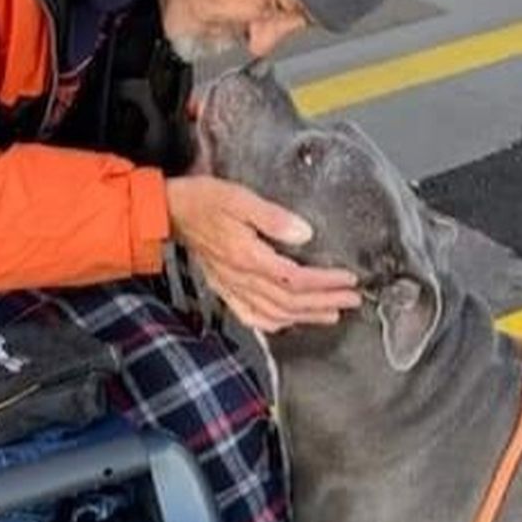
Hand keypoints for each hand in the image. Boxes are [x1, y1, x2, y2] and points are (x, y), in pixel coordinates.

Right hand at [165, 175, 363, 332]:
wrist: (170, 211)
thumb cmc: (202, 200)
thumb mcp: (239, 198)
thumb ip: (273, 217)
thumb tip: (304, 233)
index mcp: (247, 258)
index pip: (295, 279)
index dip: (325, 283)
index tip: (348, 280)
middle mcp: (241, 278)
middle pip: (290, 301)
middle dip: (324, 302)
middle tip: (351, 300)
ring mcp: (232, 287)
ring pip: (274, 313)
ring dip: (306, 316)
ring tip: (331, 313)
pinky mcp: (224, 288)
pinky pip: (250, 315)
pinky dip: (273, 323)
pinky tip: (286, 322)